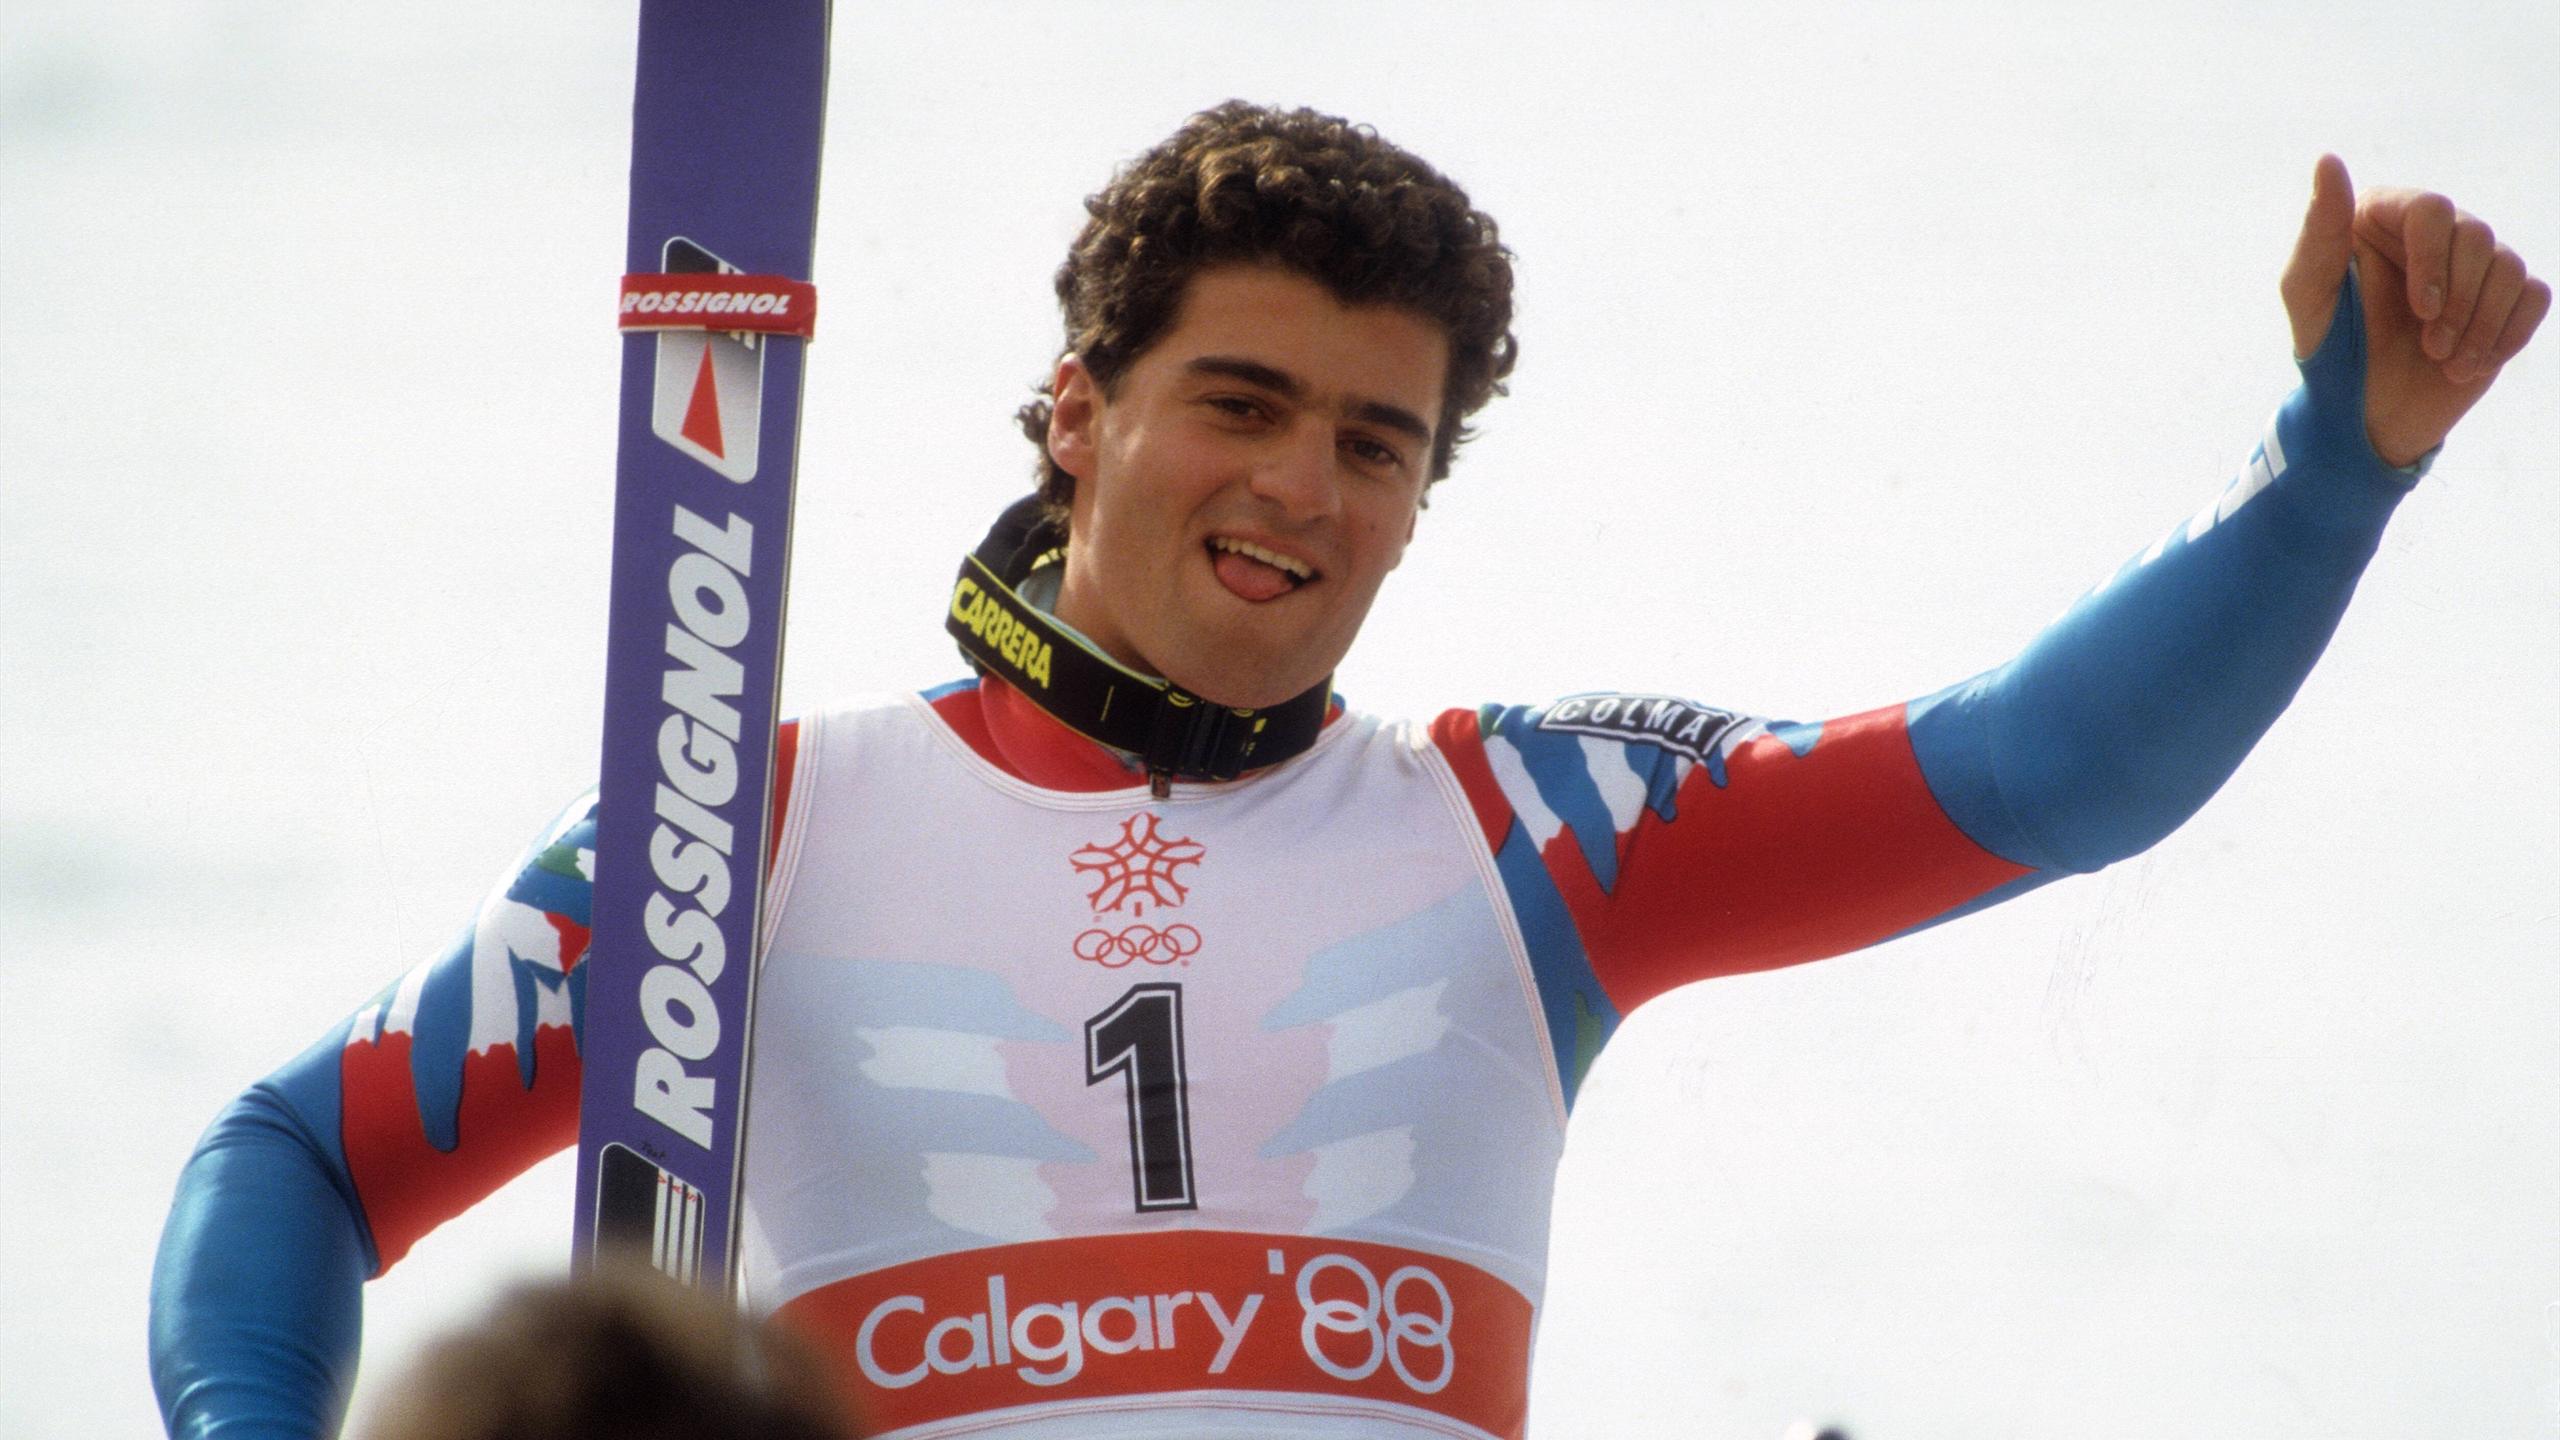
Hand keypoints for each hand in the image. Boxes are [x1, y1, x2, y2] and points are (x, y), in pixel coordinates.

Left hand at [2278, 154, 2548, 467]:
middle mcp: (2434, 232)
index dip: (2434, 259)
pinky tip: (2472, 364)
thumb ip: (2318, 230)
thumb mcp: (2308, 292)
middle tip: (2430, 347)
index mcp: (2386, 217)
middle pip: (2477, 237)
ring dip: (2481, 324)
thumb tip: (2328, 160)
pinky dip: (2509, 334)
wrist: (2365, 414)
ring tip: (2445, 362)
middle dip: (2458, 302)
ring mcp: (2473, 264)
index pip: (2432, 210)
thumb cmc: (2327, 348)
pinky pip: (2534, 296)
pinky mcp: (2504, 299)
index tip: (2419, 309)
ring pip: (2510, 268)